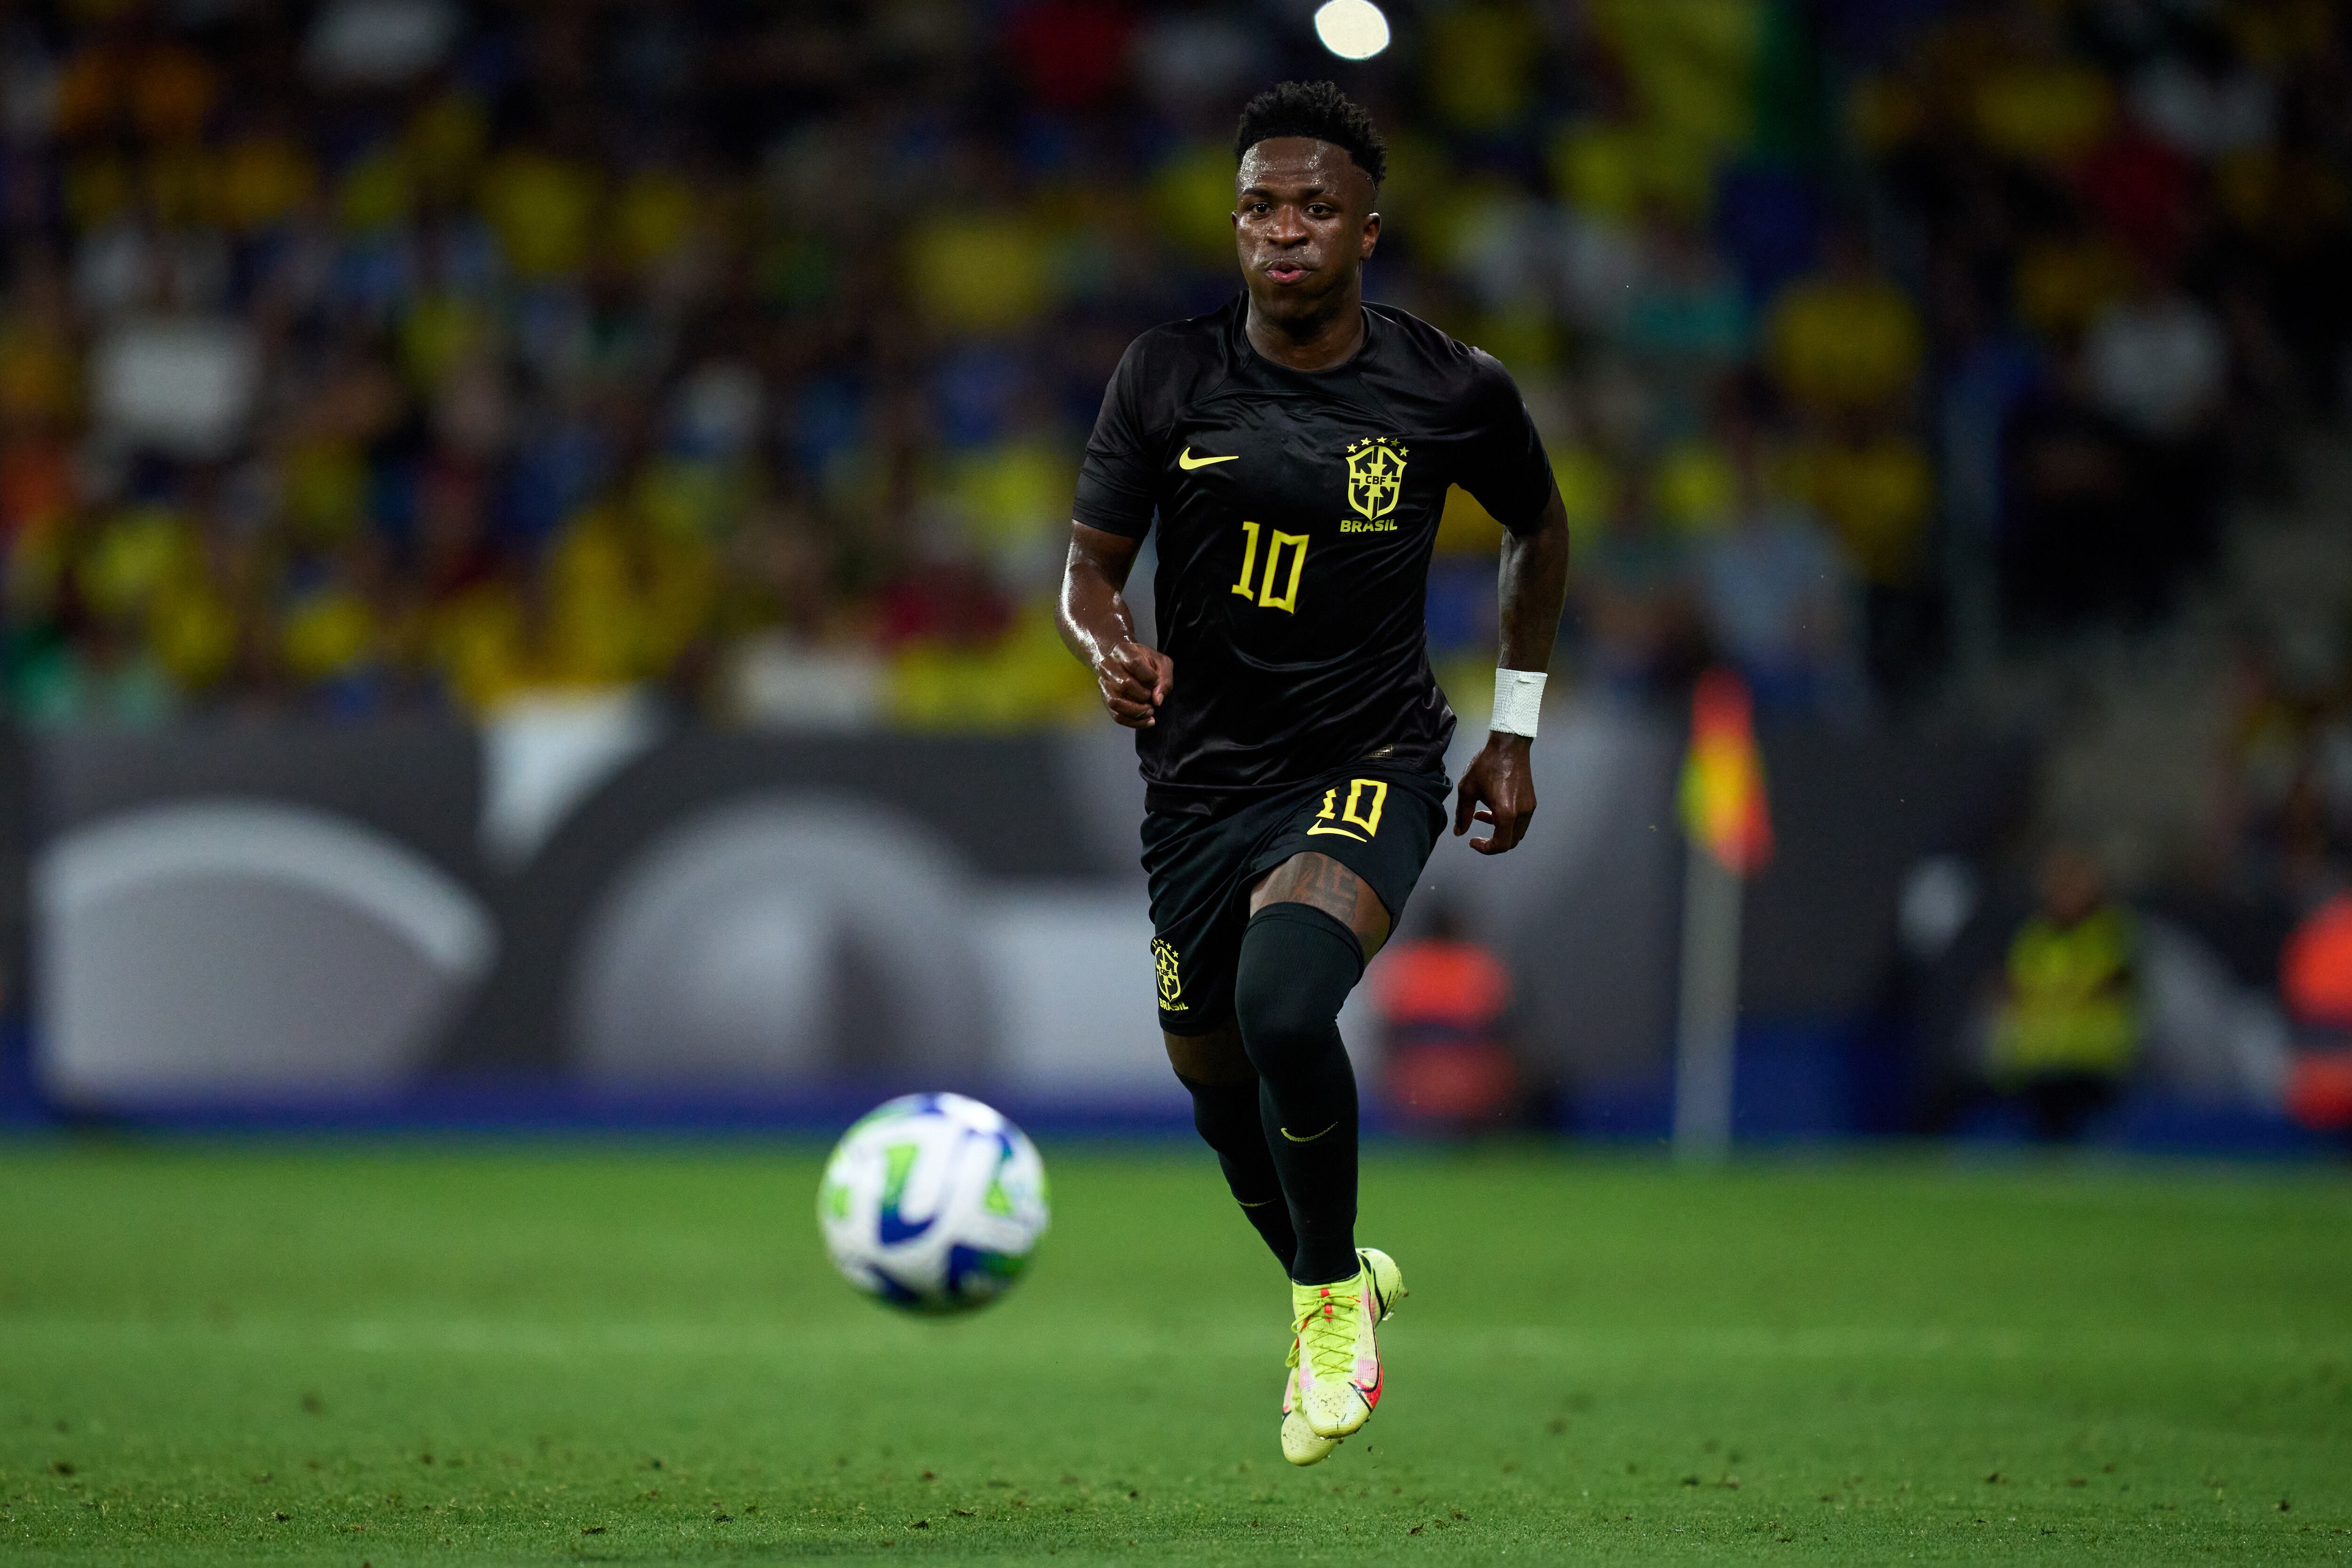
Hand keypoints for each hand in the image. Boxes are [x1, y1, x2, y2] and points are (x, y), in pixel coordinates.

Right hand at [1094, 639, 1173, 728]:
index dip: (1148, 676)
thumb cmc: (1144, 660)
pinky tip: (1146, 721)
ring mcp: (1104, 683)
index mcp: (1123, 651)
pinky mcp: (1104, 698)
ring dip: (1137, 712)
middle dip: (1143, 695)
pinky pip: (1116, 715)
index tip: (1155, 681)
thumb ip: (1164, 678)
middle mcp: (1109, 666)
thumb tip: (1157, 700)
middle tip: (1152, 697)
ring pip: (1115, 702)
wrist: (1122, 660)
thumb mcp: (1161, 662)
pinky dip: (1132, 722)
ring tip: (1150, 711)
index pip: (1134, 663)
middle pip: (1124, 684)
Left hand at [1454, 732, 1535, 853]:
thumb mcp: (1468, 789)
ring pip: (1516, 831)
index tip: (1472, 841)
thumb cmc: (1487, 764)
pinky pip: (1520, 820)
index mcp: (1507, 813)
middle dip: (1492, 842)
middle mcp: (1522, 813)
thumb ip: (1463, 814)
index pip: (1501, 845)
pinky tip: (1492, 806)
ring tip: (1480, 815)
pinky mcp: (1531, 800)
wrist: (1508, 745)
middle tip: (1476, 835)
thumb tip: (1459, 832)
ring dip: (1499, 830)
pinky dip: (1507, 821)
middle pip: (1511, 842)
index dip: (1485, 849)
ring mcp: (1529, 807)